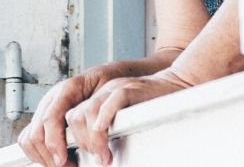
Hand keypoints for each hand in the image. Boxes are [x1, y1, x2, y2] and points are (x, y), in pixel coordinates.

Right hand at [18, 72, 102, 166]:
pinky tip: (54, 159)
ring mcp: (45, 109)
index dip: (53, 142)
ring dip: (43, 157)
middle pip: (36, 133)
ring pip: (29, 138)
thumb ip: (102, 108)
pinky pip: (29, 138)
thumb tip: (99, 130)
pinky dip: (37, 153)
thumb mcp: (110, 91)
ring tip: (63, 164)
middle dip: (48, 156)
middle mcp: (52, 99)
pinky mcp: (43, 119)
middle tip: (68, 166)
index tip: (62, 160)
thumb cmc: (108, 83)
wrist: (106, 76)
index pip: (50, 119)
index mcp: (67, 90)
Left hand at [64, 71, 190, 164]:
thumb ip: (104, 127)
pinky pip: (112, 101)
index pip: (69, 118)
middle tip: (99, 157)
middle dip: (82, 143)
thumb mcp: (120, 116)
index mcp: (96, 97)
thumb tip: (90, 150)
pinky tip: (106, 133)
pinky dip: (105, 119)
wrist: (174, 85)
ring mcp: (115, 88)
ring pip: (88, 112)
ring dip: (94, 140)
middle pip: (74, 117)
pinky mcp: (131, 89)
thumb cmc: (150, 105)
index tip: (76, 158)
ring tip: (105, 155)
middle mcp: (102, 91)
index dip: (69, 140)